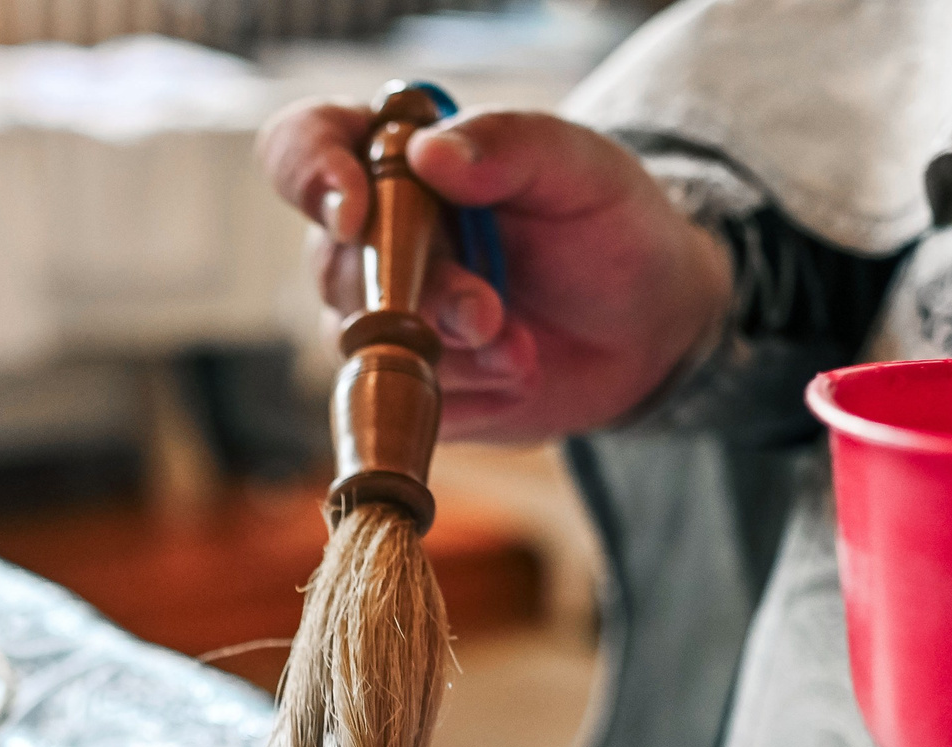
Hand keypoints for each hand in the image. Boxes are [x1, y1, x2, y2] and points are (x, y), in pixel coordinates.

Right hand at [257, 100, 733, 440]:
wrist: (647, 328)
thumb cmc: (608, 228)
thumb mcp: (582, 168)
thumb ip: (511, 145)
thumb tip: (430, 152)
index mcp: (398, 159)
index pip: (304, 146)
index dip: (312, 175)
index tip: (356, 212)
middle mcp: (371, 237)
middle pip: (338, 266)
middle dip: (420, 295)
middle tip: (488, 312)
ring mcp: (378, 314)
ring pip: (365, 341)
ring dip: (451, 353)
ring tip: (521, 348)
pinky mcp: (400, 382)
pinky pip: (400, 396)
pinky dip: (469, 392)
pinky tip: (517, 373)